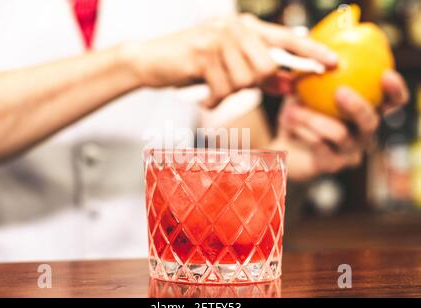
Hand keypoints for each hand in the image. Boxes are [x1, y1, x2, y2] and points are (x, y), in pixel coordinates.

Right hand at [126, 14, 336, 107]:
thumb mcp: (229, 69)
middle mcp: (236, 27)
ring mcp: (219, 38)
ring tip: (212, 86)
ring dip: (229, 92)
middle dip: (253, 85)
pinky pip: (223, 89)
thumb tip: (289, 85)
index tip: (334, 63)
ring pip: (244, 80)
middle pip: (266, 67)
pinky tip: (204, 97)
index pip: (286, 39)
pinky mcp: (203, 53)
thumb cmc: (193, 65)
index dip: (311, 52)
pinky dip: (214, 100)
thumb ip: (260, 75)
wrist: (152, 60)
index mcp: (246, 28)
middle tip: (230, 84)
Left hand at [273, 70, 408, 180]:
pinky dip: (302, 130)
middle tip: (340, 91)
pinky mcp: (331, 165)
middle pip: (370, 121)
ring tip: (292, 107)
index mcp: (364, 113)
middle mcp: (363, 134)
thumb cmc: (298, 114)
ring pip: (340, 134)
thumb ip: (313, 72)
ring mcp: (349, 153)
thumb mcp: (304, 90)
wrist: (281, 146)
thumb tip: (312, 44)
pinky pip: (319, 146)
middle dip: (357, 106)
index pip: (390, 103)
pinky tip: (288, 121)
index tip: (386, 75)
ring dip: (314, 118)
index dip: (394, 91)